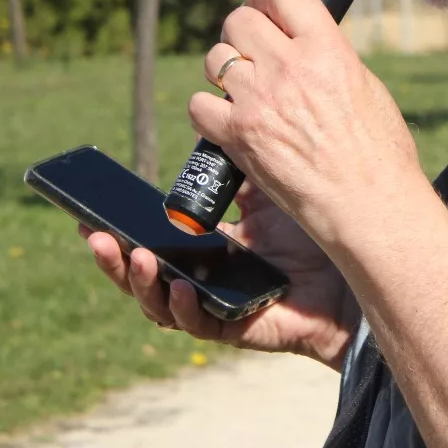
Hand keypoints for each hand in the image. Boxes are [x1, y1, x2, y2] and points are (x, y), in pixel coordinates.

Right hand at [82, 181, 358, 366]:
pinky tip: (181, 287)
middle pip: (144, 275)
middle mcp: (205, 276)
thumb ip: (240, 161)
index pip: (150, 241)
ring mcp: (219, 304)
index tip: (86, 215)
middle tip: (96, 237)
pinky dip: (185, 308)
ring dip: (142, 284)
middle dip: (113, 259)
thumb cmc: (317, 225)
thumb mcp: (270, 187)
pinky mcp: (239, 326)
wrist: (361, 265)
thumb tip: (216, 120)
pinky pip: (201, 323)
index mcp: (206, 245)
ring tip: (135, 259)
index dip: (117, 231)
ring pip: (162, 304)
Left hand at [193, 0, 427, 251]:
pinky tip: (228, 120)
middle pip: (239, 20)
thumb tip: (305, 45)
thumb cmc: (380, 153)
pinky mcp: (240, 136)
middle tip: (249, 50)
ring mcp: (260, 101)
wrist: (369, 204)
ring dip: (224, 70)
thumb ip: (329, 58)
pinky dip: (209, 111)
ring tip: (242, 89)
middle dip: (241, 32)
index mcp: (328, 49)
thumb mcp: (365, 86)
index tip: (265, 9)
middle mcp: (290, 68)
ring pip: (215, 59)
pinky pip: (200, 105)